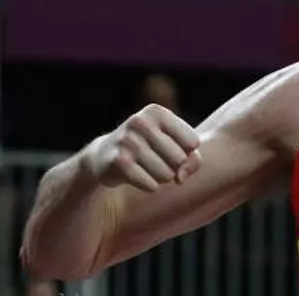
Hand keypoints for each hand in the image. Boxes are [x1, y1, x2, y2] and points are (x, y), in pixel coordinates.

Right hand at [83, 104, 200, 191]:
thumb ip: (193, 160)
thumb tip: (179, 178)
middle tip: (156, 159)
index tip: (171, 147)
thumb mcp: (176, 145)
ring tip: (146, 167)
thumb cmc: (152, 148)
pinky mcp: (119, 162)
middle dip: (173, 167)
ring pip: (167, 175)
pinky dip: (149, 185)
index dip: (187, 152)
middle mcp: (140, 122)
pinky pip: (151, 185)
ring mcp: (127, 141)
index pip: (193, 142)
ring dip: (161, 177)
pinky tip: (137, 175)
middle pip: (180, 159)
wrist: (105, 155)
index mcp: (157, 112)